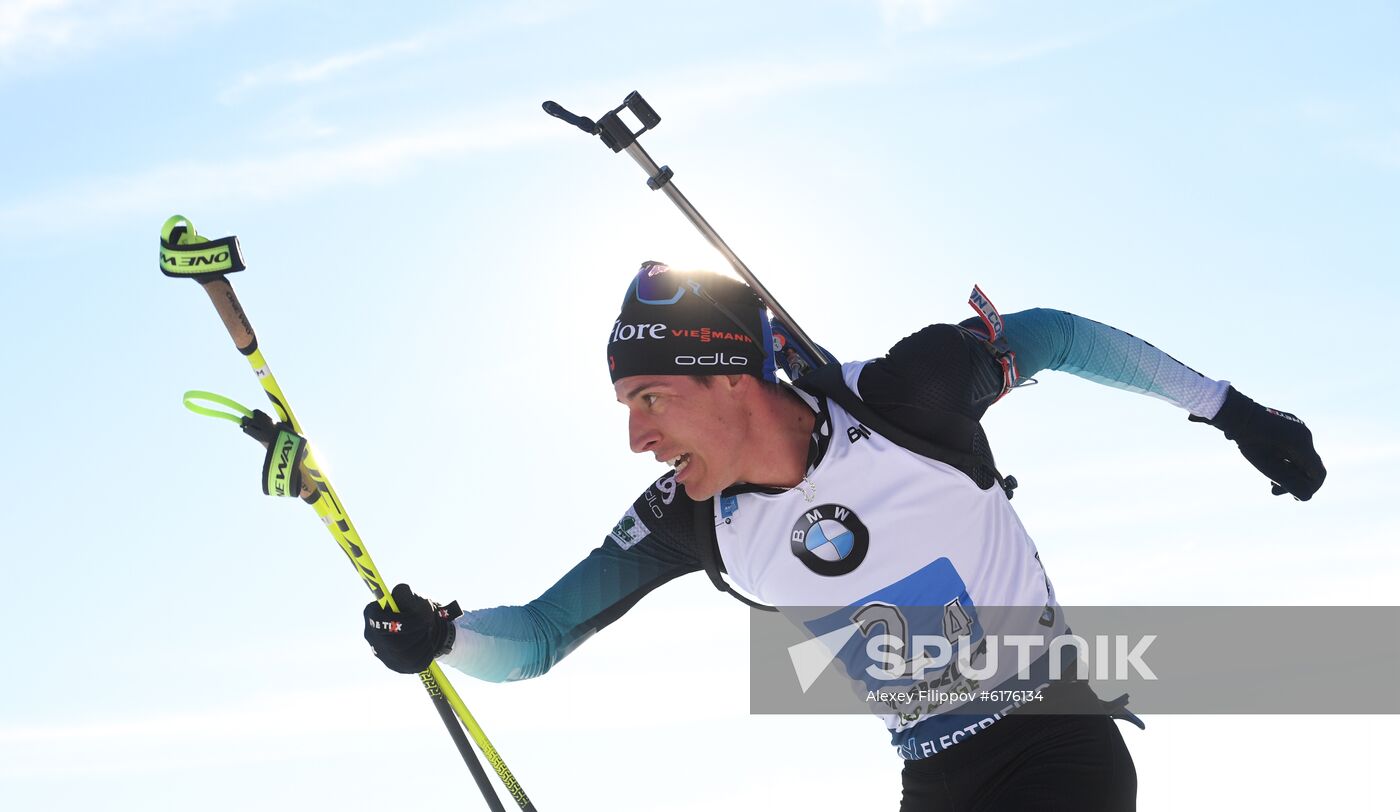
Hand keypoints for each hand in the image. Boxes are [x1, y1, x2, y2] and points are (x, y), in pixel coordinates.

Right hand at [364, 583, 460, 673]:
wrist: (423, 628)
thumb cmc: (415, 610)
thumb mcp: (413, 598)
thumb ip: (406, 594)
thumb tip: (401, 591)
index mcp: (371, 614)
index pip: (379, 620)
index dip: (401, 621)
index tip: (421, 618)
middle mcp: (370, 635)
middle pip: (392, 641)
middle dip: (415, 632)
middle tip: (427, 624)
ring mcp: (379, 652)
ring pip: (403, 653)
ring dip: (421, 641)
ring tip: (427, 632)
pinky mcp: (392, 665)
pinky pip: (411, 663)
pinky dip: (424, 653)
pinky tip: (426, 643)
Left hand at [1191, 387, 1326, 500]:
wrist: (1236, 414)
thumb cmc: (1248, 441)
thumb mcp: (1266, 466)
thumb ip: (1287, 482)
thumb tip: (1306, 498)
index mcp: (1301, 444)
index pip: (1318, 473)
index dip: (1311, 488)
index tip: (1295, 497)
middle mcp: (1305, 434)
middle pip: (1310, 466)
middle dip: (1296, 481)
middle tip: (1275, 490)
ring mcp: (1300, 429)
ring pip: (1303, 457)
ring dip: (1292, 471)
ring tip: (1271, 481)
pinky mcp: (1293, 426)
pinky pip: (1297, 447)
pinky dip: (1289, 460)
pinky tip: (1274, 465)